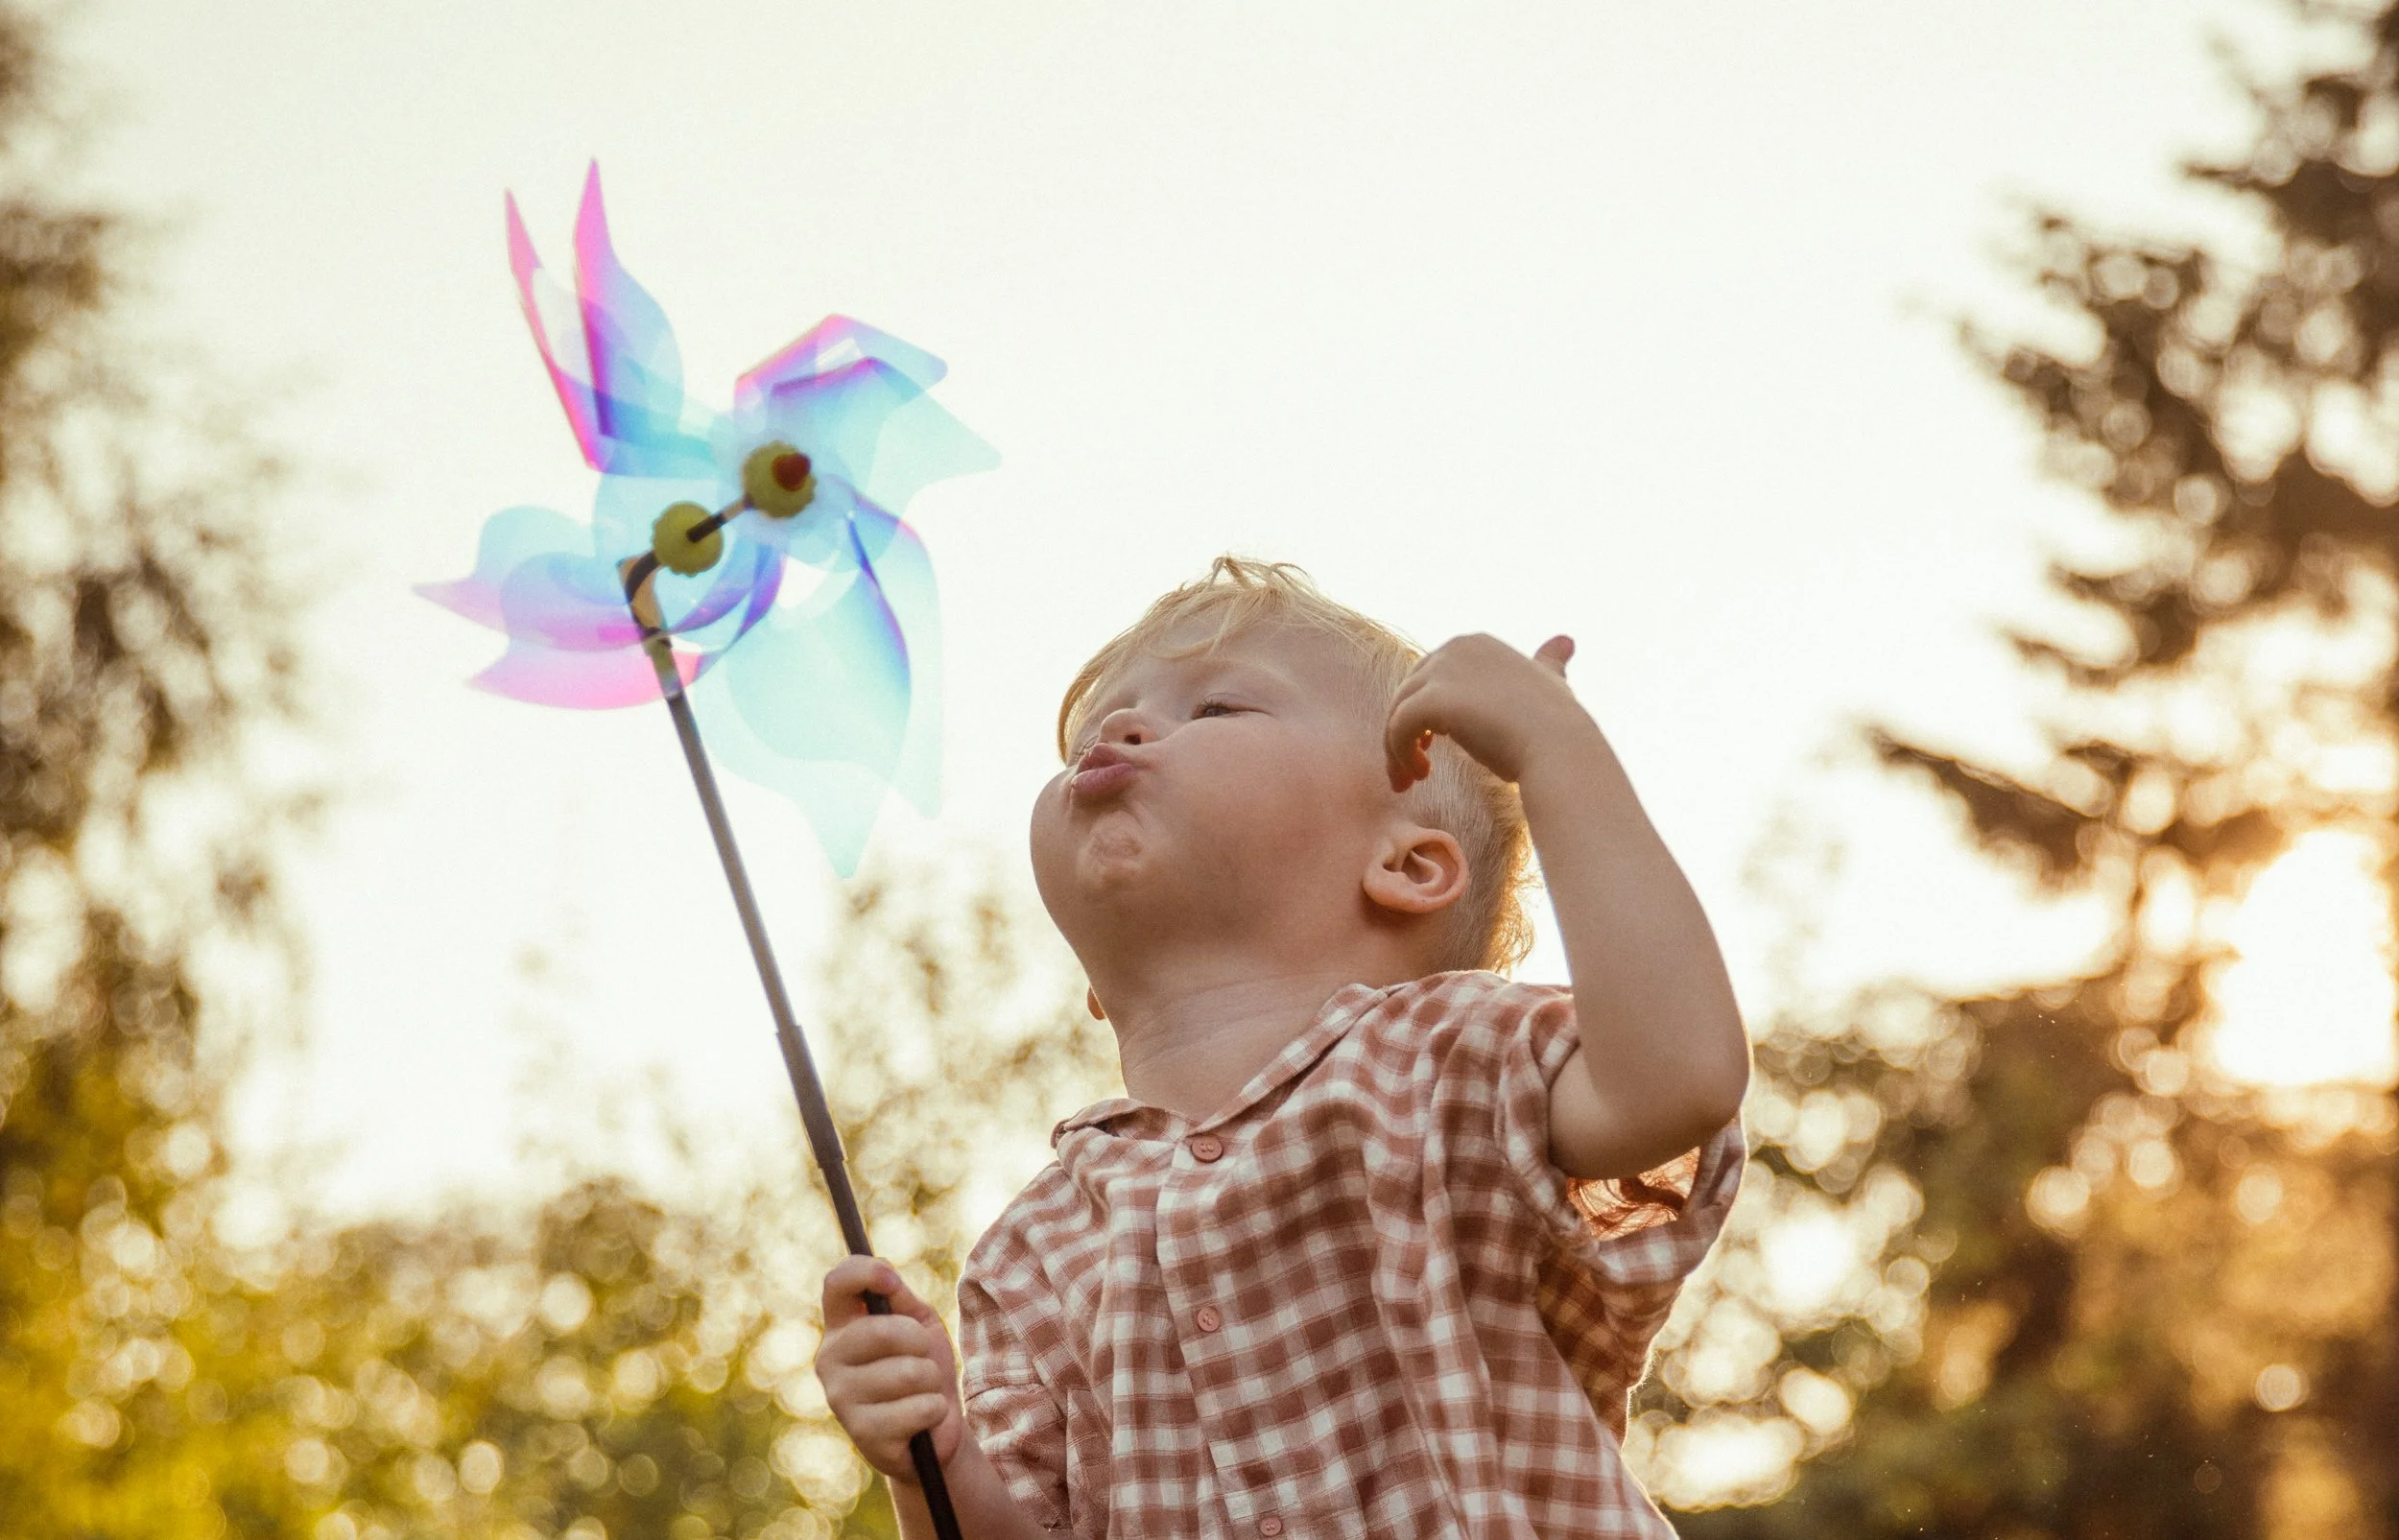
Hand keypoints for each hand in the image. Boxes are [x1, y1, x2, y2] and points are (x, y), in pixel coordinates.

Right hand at [816, 1257, 965, 1484]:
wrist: (933, 1428)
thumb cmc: (922, 1368)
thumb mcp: (918, 1324)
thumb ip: (901, 1299)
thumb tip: (886, 1275)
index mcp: (842, 1326)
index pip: (837, 1283)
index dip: (866, 1272)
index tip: (892, 1281)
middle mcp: (830, 1359)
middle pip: (882, 1331)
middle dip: (920, 1343)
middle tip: (922, 1358)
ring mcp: (841, 1398)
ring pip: (909, 1372)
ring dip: (932, 1381)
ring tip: (922, 1392)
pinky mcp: (862, 1433)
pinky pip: (921, 1407)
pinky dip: (935, 1410)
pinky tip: (921, 1421)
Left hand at [1385, 633, 1588, 790]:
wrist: (1560, 751)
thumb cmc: (1555, 728)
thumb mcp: (1551, 683)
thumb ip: (1548, 663)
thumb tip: (1567, 641)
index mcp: (1476, 643)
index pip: (1430, 677)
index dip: (1426, 713)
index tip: (1432, 746)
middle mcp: (1456, 646)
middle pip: (1409, 692)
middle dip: (1405, 731)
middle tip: (1417, 771)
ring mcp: (1443, 669)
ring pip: (1398, 710)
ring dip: (1397, 748)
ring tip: (1410, 780)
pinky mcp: (1433, 699)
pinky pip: (1397, 727)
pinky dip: (1398, 753)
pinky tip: (1418, 775)